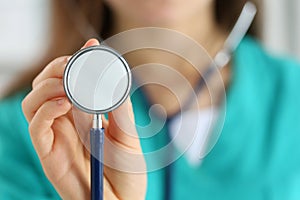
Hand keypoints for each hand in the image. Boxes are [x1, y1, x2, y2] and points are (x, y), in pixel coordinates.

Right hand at [22, 39, 146, 199]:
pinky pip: (36, 126)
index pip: (74, 79)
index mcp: (87, 113)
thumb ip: (119, 109)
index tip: (92, 45)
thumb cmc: (126, 171)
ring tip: (69, 85)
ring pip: (34, 100)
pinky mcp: (48, 152)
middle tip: (75, 63)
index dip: (79, 60)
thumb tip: (113, 78)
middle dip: (59, 68)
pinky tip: (63, 103)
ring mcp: (57, 135)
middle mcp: (68, 120)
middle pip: (48, 84)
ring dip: (49, 85)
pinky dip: (45, 108)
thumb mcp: (128, 135)